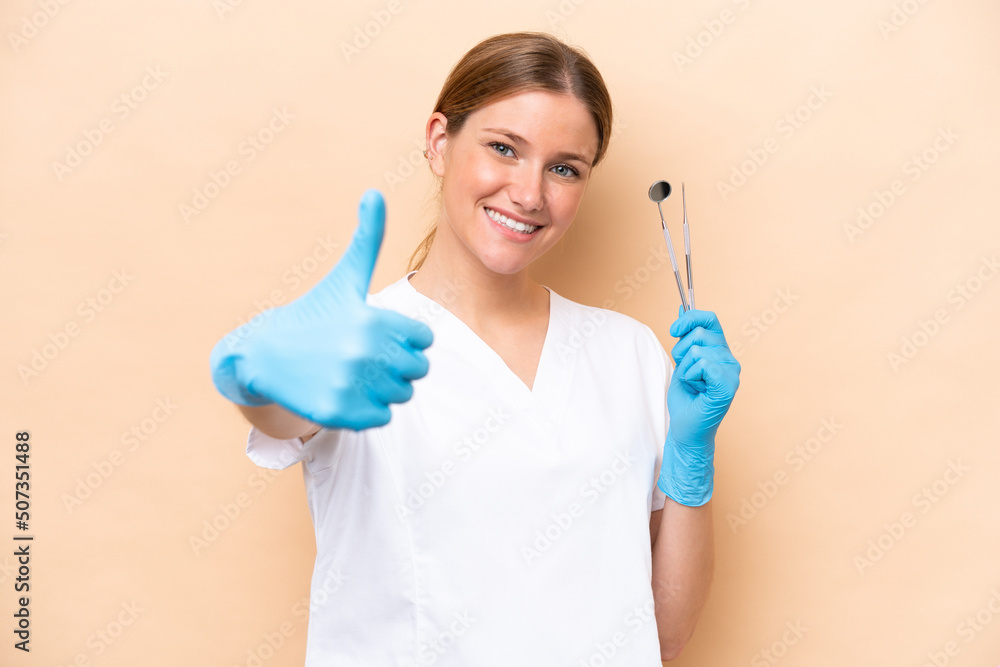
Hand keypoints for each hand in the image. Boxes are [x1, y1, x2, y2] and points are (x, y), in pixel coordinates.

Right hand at [209, 189, 433, 430]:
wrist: (263, 354)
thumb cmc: (314, 313)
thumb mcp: (344, 278)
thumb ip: (368, 239)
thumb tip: (375, 192)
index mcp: (372, 319)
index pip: (424, 340)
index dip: (407, 338)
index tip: (382, 333)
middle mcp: (363, 353)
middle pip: (417, 370)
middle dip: (398, 364)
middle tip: (369, 356)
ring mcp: (349, 384)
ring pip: (402, 396)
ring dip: (385, 387)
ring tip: (357, 373)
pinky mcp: (337, 413)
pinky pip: (381, 418)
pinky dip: (369, 409)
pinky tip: (347, 390)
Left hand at [657, 307, 740, 505]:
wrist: (685, 430)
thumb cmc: (686, 400)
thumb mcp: (682, 362)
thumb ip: (686, 337)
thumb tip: (682, 310)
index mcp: (721, 351)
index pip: (710, 319)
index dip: (690, 318)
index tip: (673, 330)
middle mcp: (730, 359)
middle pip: (699, 333)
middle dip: (682, 352)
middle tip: (686, 373)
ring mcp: (731, 373)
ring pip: (698, 350)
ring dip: (685, 368)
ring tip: (692, 384)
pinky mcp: (727, 385)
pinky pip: (703, 364)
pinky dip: (691, 376)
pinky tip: (697, 390)